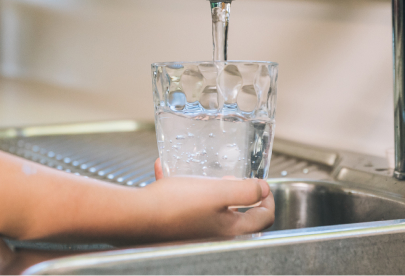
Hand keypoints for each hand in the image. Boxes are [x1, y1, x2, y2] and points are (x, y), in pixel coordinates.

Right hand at [125, 160, 274, 242]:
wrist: (135, 218)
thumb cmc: (176, 206)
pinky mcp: (174, 224)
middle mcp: (213, 233)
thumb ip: (245, 191)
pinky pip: (181, 202)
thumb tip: (263, 189)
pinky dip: (177, 186)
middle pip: (238, 214)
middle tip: (233, 179)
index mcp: (229, 228)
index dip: (268, 200)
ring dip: (207, 188)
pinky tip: (164, 170)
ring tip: (201, 175)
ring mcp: (194, 230)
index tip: (263, 185)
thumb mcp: (218, 193)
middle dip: (238, 193)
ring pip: (209, 207)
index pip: (262, 219)